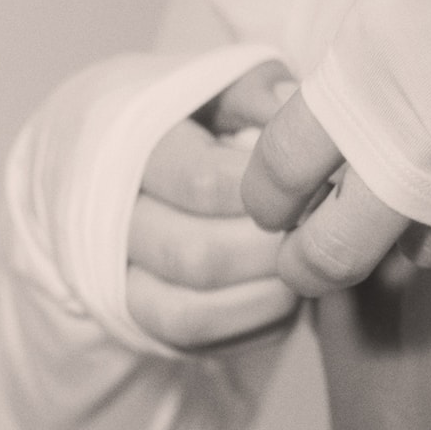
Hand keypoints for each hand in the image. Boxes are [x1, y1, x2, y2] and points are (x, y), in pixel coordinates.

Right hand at [126, 63, 301, 348]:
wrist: (141, 170)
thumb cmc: (201, 121)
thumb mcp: (223, 89)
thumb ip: (254, 93)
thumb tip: (290, 105)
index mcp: (131, 149)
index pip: (203, 181)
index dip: (270, 190)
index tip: (312, 182)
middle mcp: (114, 220)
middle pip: (199, 256)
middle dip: (272, 249)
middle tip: (316, 231)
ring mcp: (123, 278)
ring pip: (193, 311)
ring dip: (267, 294)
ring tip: (304, 261)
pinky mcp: (146, 319)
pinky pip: (200, 339)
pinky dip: (254, 323)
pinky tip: (286, 294)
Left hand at [239, 88, 430, 295]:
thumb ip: (373, 66)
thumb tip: (344, 128)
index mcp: (368, 70)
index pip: (280, 166)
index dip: (266, 198)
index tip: (271, 211)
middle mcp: (414, 147)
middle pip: (331, 252)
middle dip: (312, 265)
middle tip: (310, 263)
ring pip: (421, 257)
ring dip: (416, 238)